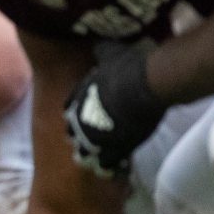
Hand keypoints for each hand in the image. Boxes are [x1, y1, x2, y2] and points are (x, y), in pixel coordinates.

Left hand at [62, 41, 166, 177]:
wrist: (145, 87)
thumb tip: (100, 45)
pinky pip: (110, 162)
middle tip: (84, 145)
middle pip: (75, 134)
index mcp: (79, 99)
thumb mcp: (111, 54)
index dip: (73, 114)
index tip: (74, 119)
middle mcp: (82, 121)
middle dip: (79, 138)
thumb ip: (102, 54)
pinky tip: (117, 169)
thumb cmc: (127, 68)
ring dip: (93, 156)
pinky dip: (113, 165)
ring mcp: (98, 137)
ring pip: (89, 152)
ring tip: (98, 163)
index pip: (69, 109)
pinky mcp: (117, 149)